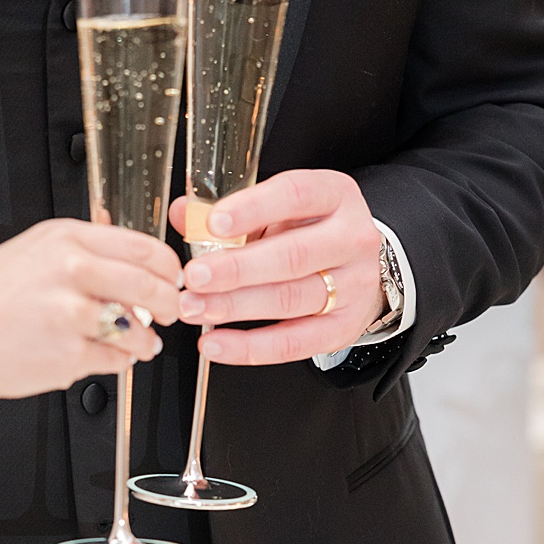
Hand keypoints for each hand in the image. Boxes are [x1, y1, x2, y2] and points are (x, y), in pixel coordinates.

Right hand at [0, 218, 183, 417]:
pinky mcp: (69, 354)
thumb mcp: (30, 254)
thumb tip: (134, 266)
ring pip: (139, 329)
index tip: (173, 281)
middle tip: (167, 314)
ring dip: (143, 340)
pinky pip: (116, 361)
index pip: (145, 248)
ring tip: (131, 342)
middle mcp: (72, 269)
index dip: (169, 270)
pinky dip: (114, 363)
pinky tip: (91, 355)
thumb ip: (82, 255)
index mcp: (64, 238)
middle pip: (153, 287)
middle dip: (169, 306)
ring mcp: (72, 313)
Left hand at [171, 171, 385, 365]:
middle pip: (293, 255)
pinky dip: (251, 347)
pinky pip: (295, 342)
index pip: (296, 195)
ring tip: (195, 308)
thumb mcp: (279, 207)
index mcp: (335, 196)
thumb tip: (184, 214)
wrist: (360, 265)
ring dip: (236, 307)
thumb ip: (231, 210)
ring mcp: (354, 285)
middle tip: (194, 277)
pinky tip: (217, 342)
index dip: (253, 209)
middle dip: (237, 268)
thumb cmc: (312, 230)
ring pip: (291, 299)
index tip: (214, 223)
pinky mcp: (345, 327)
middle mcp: (352, 239)